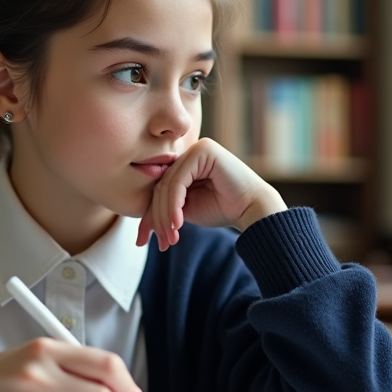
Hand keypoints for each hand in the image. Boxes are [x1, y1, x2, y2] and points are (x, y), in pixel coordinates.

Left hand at [136, 137, 286, 250]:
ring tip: (170, 238)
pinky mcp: (204, 151)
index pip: (158, 188)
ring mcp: (197, 148)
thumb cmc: (222, 209)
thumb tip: (139, 224)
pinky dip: (174, 205)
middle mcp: (189, 152)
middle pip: (160, 187)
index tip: (143, 240)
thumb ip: (164, 207)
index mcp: (183, 163)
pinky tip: (178, 223)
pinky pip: (178, 181)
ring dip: (165, 216)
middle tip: (159, 243)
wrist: (253, 210)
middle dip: (156, 219)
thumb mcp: (185, 210)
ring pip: (167, 185)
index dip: (149, 215)